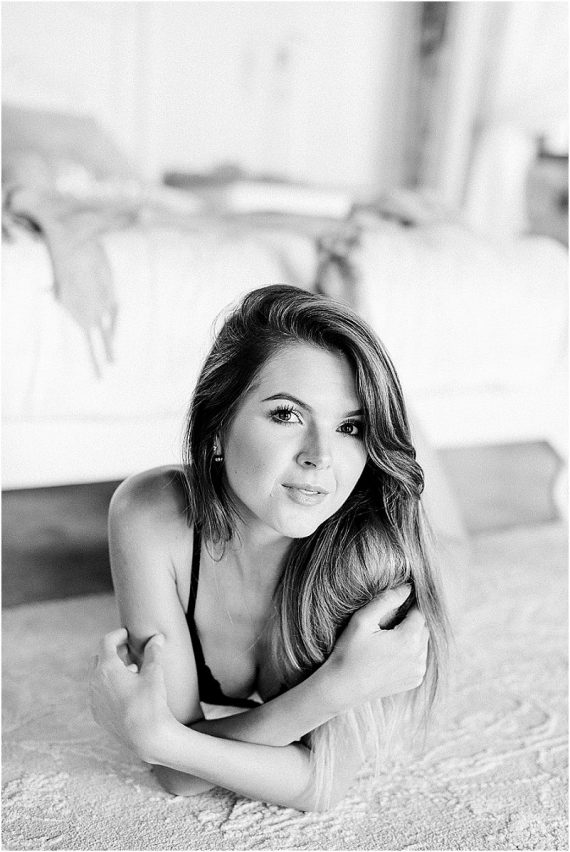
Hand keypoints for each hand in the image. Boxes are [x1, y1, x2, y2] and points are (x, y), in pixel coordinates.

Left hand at [89, 628, 170, 760]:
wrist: (146, 737)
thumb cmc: (151, 702)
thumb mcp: (154, 673)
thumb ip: (154, 652)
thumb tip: (158, 637)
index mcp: (107, 668)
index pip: (106, 642)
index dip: (117, 635)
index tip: (126, 634)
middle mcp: (95, 683)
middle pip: (99, 659)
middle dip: (113, 652)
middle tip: (129, 652)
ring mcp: (94, 700)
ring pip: (98, 677)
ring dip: (111, 670)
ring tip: (131, 672)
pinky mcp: (97, 714)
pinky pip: (99, 694)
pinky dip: (109, 687)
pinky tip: (125, 692)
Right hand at [323, 586, 428, 710]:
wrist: (342, 688)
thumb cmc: (349, 652)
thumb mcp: (362, 620)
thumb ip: (386, 600)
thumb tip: (407, 587)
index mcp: (408, 639)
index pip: (421, 611)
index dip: (411, 603)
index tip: (400, 600)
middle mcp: (418, 656)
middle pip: (424, 627)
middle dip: (411, 619)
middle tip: (390, 618)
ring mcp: (418, 670)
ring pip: (423, 642)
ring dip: (412, 635)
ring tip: (390, 635)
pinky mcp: (414, 680)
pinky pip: (420, 658)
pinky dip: (411, 651)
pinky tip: (392, 651)